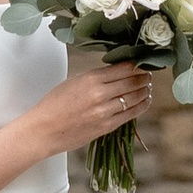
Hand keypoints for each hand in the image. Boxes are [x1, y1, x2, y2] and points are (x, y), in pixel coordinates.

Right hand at [32, 61, 153, 155]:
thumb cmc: (55, 104)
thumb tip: (117, 71)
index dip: (137, 64)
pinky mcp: (107, 126)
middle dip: (144, 76)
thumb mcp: (74, 81)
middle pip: (133, 81)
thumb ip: (96, 77)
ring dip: (145, 90)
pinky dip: (141, 106)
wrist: (43, 130)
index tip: (142, 62)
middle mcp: (100, 94)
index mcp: (91, 78)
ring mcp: (105, 111)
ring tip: (147, 86)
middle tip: (148, 74)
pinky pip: (131, 114)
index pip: (123, 68)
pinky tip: (145, 100)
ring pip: (135, 97)